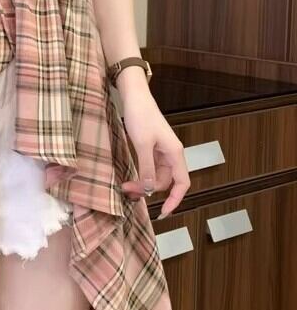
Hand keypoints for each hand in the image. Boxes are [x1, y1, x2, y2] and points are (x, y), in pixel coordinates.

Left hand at [119, 90, 189, 218]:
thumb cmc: (141, 115)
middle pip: (166, 182)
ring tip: (126, 186)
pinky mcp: (152, 147)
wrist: (134, 96)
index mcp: (175, 153)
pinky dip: (142, 174)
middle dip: (149, 190)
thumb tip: (151, 189)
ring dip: (144, 183)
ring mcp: (162, 151)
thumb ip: (147, 167)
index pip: (182, 183)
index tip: (163, 213)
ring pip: (157, 176)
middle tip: (128, 191)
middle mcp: (171, 153)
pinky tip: (132, 178)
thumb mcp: (142, 144)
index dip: (175, 200)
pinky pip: (150, 168)